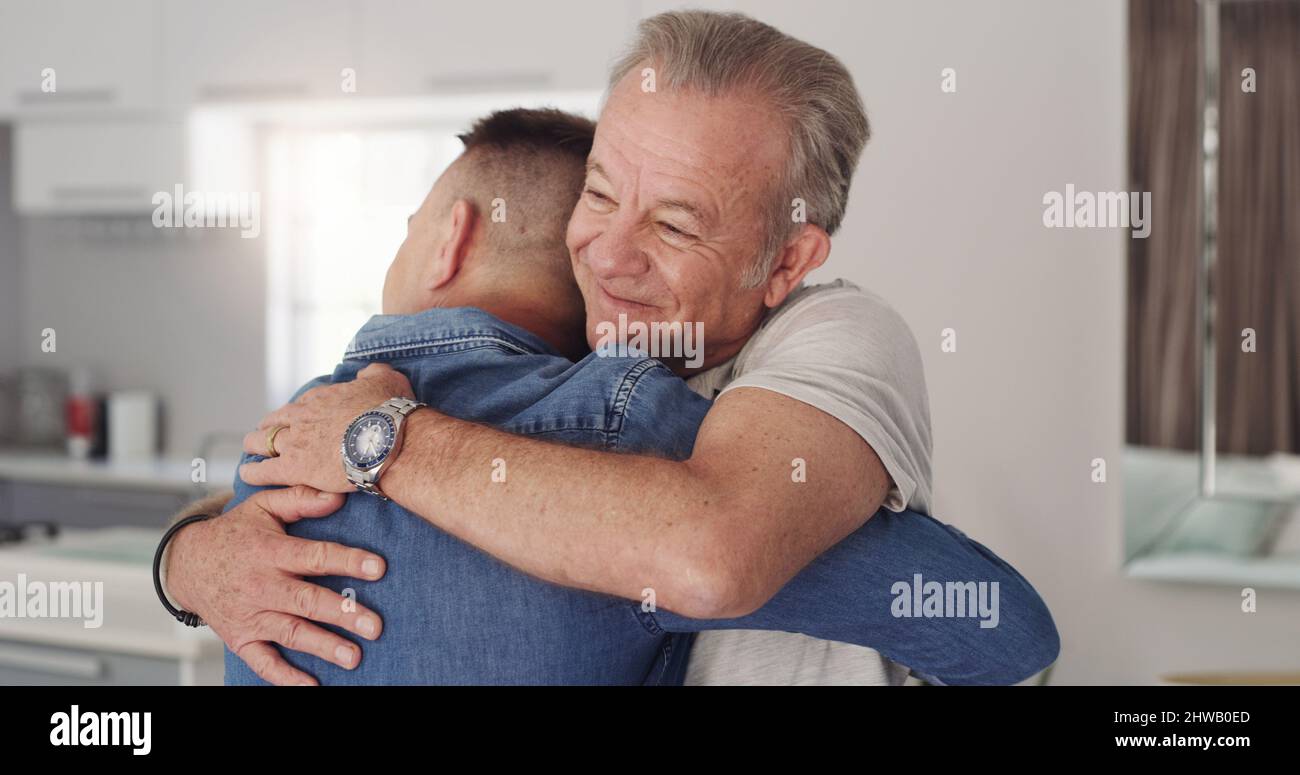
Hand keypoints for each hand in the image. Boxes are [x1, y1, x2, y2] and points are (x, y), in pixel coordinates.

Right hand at [166, 485, 386, 685]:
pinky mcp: (241, 638)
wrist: (186, 564)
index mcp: (271, 552)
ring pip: (290, 633)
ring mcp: (251, 615)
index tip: (379, 568)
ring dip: (322, 646)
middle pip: (307, 601)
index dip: (348, 561)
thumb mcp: (262, 506)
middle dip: (343, 614)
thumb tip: (337, 495)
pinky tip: (311, 686)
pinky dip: (285, 677)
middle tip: (374, 626)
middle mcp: (262, 586)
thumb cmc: (234, 533)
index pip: (315, 557)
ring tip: (354, 657)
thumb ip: (300, 499)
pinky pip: (263, 662)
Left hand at [241, 363, 414, 492]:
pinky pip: (262, 470)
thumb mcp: (387, 379)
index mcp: (322, 398)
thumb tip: (367, 373)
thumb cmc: (391, 412)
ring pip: (261, 442)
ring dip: (256, 446)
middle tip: (268, 435)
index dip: (297, 414)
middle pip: (274, 421)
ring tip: (254, 451)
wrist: (389, 440)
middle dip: (269, 427)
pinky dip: (252, 471)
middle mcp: (303, 417)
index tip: (297, 420)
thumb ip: (374, 373)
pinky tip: (247, 473)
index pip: (300, 405)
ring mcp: (296, 442)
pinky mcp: (294, 468)